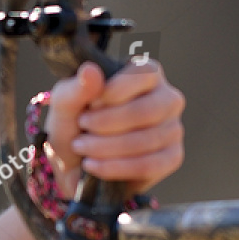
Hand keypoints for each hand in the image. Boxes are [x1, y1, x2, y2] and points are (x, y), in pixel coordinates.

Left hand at [43, 61, 184, 196]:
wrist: (75, 165)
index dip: (112, 92)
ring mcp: (173, 129)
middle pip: (147, 110)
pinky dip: (116, 168)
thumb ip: (75, 88)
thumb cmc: (75, 125)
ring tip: (82, 147)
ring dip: (106, 147)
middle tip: (82, 126)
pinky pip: (150, 165)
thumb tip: (90, 71)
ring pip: (147, 140)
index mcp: (145, 74)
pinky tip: (94, 165)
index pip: (142, 74)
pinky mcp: (172, 158)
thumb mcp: (65, 105)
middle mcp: (166, 98)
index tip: (89, 105)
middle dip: (107, 123)